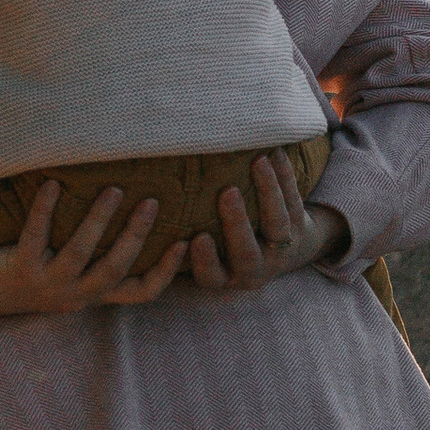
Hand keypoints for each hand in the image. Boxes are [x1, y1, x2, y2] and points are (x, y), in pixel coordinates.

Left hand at [0, 178, 190, 320]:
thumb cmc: (29, 274)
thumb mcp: (69, 275)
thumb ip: (96, 258)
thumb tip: (133, 218)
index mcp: (92, 295)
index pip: (140, 293)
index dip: (166, 273)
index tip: (184, 243)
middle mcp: (74, 294)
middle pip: (115, 268)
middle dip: (135, 235)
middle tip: (151, 202)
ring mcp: (47, 283)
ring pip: (80, 252)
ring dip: (99, 219)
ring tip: (113, 190)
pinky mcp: (19, 269)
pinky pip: (36, 235)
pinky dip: (46, 209)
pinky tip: (54, 184)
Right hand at [185, 150, 350, 295]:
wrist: (281, 249)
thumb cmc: (223, 245)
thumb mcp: (204, 252)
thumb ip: (176, 240)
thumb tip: (129, 206)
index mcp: (226, 277)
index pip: (213, 277)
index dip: (207, 261)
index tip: (196, 239)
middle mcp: (253, 269)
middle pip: (248, 253)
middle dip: (239, 224)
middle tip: (228, 193)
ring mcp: (280, 249)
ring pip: (278, 225)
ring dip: (269, 192)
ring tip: (257, 162)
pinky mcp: (300, 229)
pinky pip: (296, 202)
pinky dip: (286, 176)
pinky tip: (275, 152)